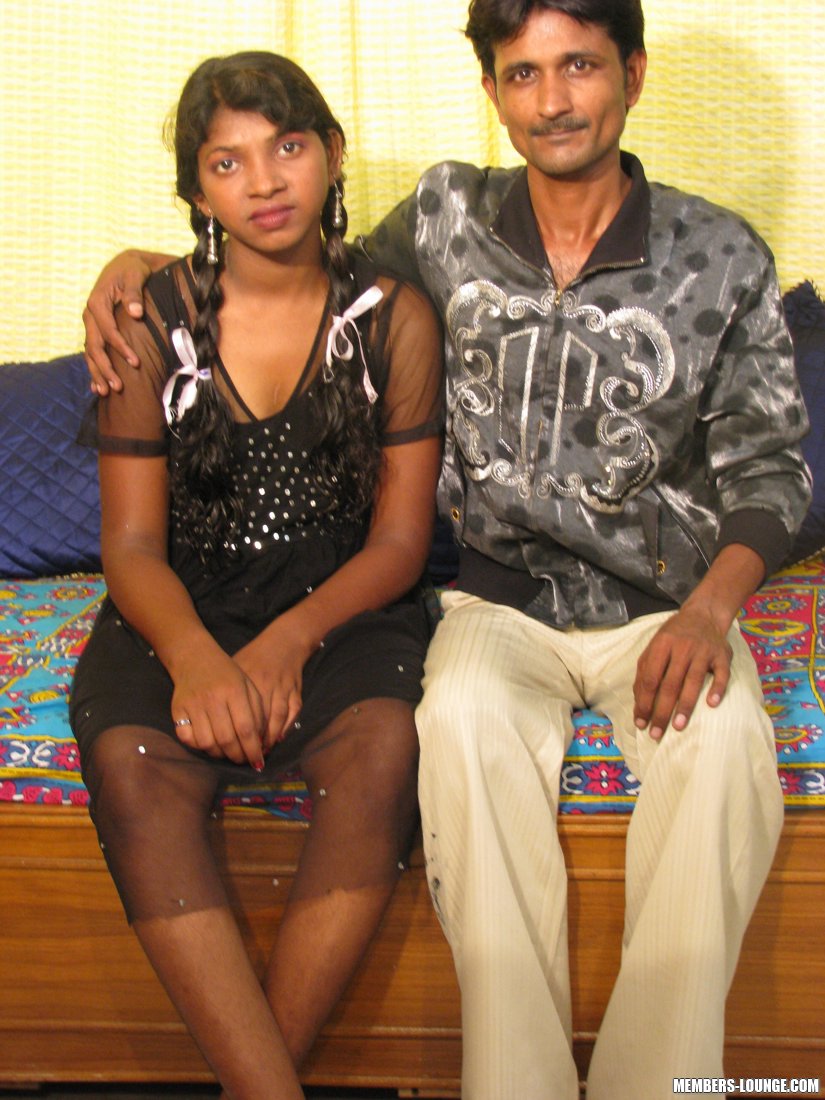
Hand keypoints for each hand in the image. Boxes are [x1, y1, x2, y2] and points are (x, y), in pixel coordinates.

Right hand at [83, 249, 165, 394]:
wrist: (127, 265)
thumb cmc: (134, 269)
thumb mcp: (136, 275)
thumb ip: (135, 293)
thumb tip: (135, 313)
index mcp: (97, 302)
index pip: (107, 330)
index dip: (120, 348)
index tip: (136, 363)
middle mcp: (90, 314)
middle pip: (94, 346)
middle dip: (106, 368)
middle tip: (118, 387)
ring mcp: (91, 323)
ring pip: (90, 352)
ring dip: (98, 373)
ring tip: (106, 392)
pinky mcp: (96, 329)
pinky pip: (92, 351)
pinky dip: (94, 369)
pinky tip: (97, 386)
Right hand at [170, 645, 267, 768]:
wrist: (195, 659)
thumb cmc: (227, 675)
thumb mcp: (248, 687)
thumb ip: (258, 713)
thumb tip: (261, 743)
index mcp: (234, 691)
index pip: (246, 728)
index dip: (253, 749)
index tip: (258, 762)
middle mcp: (213, 698)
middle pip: (227, 739)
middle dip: (238, 756)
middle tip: (243, 760)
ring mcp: (193, 705)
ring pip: (207, 743)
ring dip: (219, 754)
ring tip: (227, 753)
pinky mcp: (177, 709)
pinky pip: (186, 738)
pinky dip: (198, 746)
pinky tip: (208, 744)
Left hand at [233, 622, 309, 750]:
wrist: (283, 642)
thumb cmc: (253, 657)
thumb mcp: (234, 668)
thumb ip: (223, 691)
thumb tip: (209, 717)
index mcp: (244, 680)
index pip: (238, 713)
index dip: (234, 735)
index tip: (229, 749)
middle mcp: (264, 684)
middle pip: (257, 720)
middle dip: (252, 742)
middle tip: (246, 757)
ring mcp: (282, 687)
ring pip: (276, 718)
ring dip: (269, 738)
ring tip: (261, 752)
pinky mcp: (296, 690)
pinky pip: (292, 713)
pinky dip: (286, 728)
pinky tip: (277, 739)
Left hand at [633, 605, 732, 740]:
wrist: (703, 614)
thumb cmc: (674, 636)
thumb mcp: (654, 648)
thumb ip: (645, 672)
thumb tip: (639, 702)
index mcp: (661, 646)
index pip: (650, 679)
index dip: (644, 702)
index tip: (640, 723)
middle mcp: (682, 648)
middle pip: (669, 684)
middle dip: (661, 711)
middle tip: (656, 734)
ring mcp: (703, 651)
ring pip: (693, 681)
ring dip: (685, 706)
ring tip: (678, 726)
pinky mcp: (722, 655)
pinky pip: (721, 674)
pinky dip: (717, 689)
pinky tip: (711, 704)